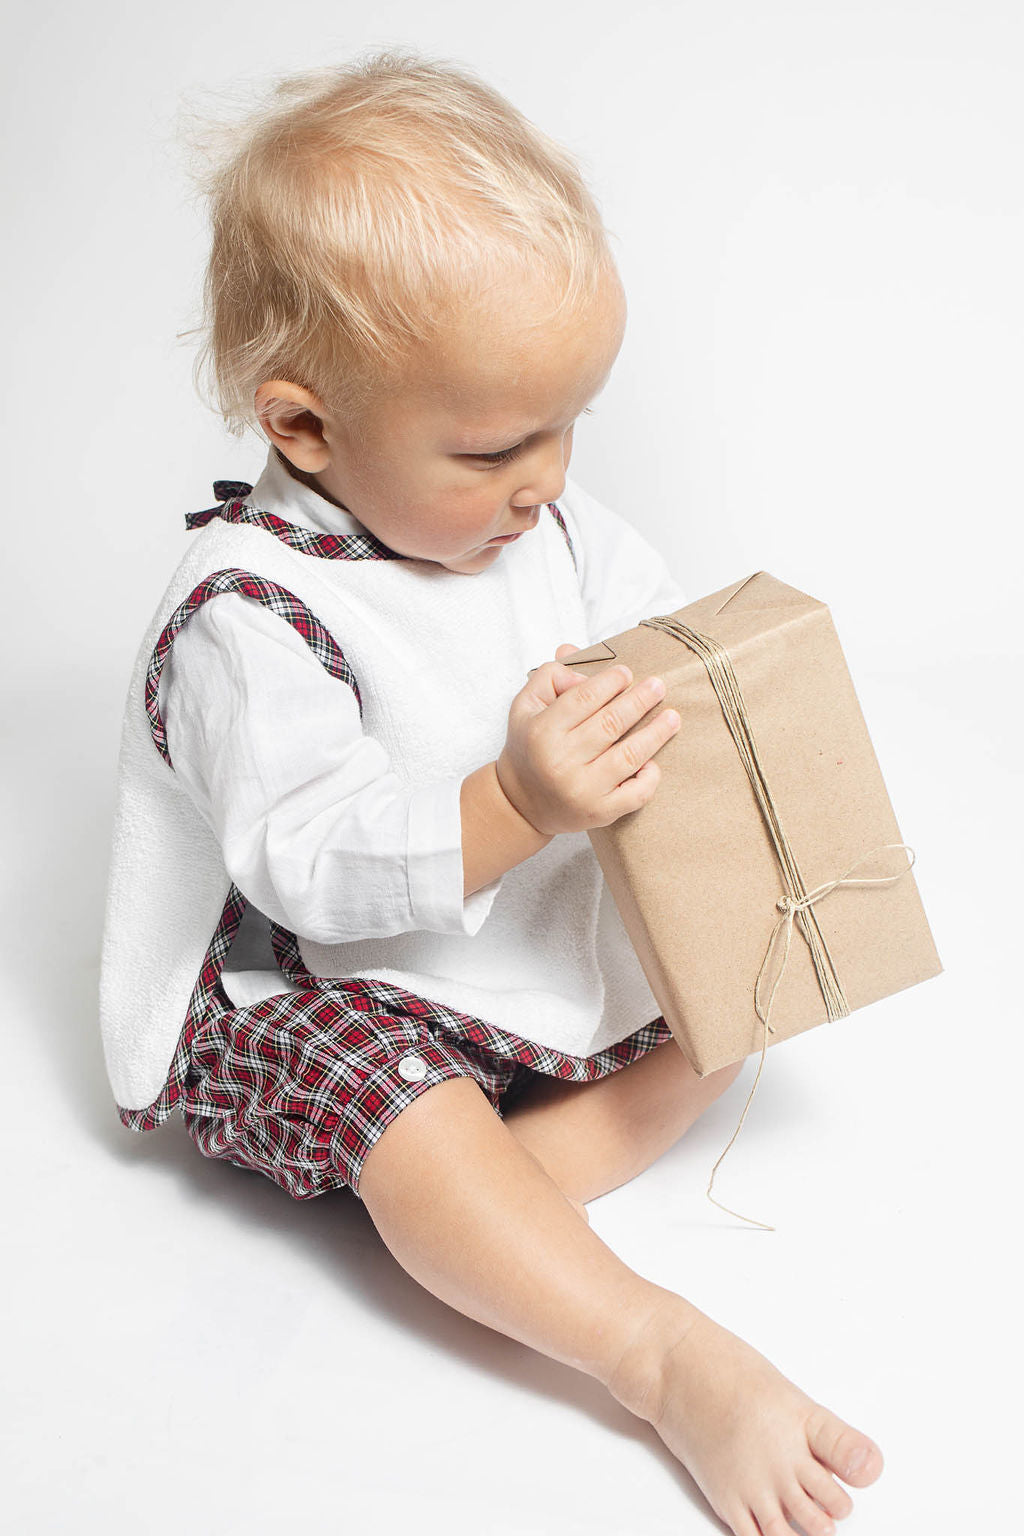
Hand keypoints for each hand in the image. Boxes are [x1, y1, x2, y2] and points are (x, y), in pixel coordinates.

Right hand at [495, 641, 681, 836]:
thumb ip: (550, 676)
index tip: (626, 673)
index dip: (610, 681)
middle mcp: (561, 761)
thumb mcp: (526, 706)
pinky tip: (654, 761)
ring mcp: (582, 790)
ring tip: (673, 717)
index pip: (584, 698)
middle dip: (640, 700)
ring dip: (656, 733)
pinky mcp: (599, 812)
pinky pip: (636, 794)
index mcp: (542, 732)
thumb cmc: (529, 747)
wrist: (520, 803)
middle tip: (658, 686)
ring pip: (630, 755)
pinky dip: (650, 776)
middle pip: (611, 723)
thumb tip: (578, 660)